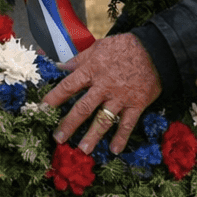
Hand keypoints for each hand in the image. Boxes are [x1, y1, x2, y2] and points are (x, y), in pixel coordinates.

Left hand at [42, 33, 162, 154]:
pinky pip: (127, 124)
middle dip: (69, 124)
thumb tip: (59, 67)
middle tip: (58, 138)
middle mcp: (104, 86)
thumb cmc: (123, 47)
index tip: (42, 110)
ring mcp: (120, 97)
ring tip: (82, 150)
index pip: (68, 86)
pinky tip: (114, 150)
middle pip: (83, 108)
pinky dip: (121, 137)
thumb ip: (78, 60)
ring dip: (92, 136)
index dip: (54, 99)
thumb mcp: (98, 48)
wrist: (155, 49)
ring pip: (103, 119)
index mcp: (92, 70)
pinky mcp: (136, 104)